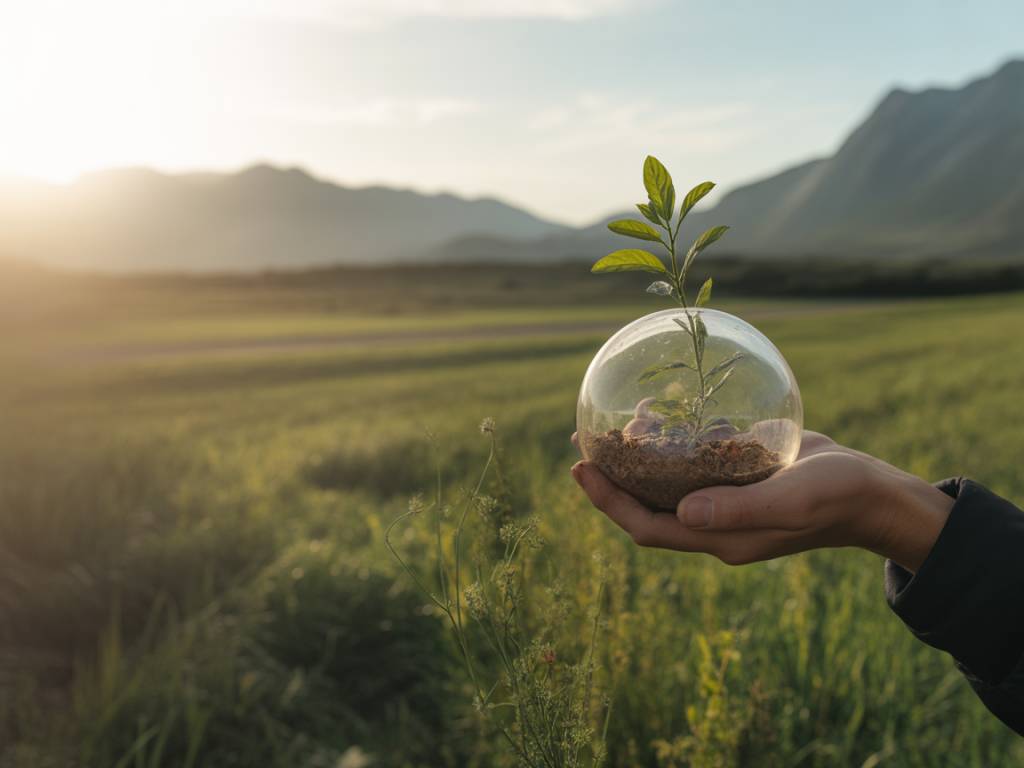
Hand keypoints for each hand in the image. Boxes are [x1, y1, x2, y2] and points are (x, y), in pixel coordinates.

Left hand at [571, 430, 952, 572]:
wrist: (873, 492)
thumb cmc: (836, 497)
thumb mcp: (791, 500)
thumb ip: (740, 509)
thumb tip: (682, 513)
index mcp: (720, 538)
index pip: (648, 527)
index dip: (610, 502)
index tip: (581, 470)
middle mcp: (716, 523)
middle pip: (647, 506)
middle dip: (611, 479)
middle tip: (581, 443)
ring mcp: (727, 501)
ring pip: (667, 484)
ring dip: (637, 459)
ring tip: (612, 425)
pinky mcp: (740, 477)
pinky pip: (695, 464)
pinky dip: (673, 443)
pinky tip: (661, 416)